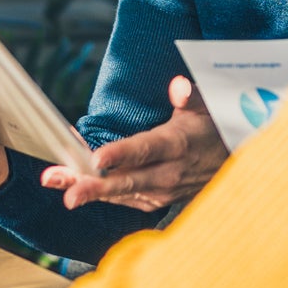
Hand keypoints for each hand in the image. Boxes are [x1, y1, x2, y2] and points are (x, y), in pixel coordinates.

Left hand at [40, 76, 225, 211]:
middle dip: (94, 187)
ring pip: (119, 193)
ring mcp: (161, 192)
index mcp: (176, 145)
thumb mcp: (207, 107)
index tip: (97, 159)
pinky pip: (122, 197)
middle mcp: (168, 173)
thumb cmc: (211, 128)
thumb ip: (190, 97)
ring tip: (55, 182)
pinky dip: (97, 190)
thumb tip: (178, 86)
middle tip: (67, 192)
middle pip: (127, 181)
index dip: (121, 155)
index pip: (145, 150)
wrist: (232, 164)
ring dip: (86, 190)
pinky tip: (71, 181)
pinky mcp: (154, 201)